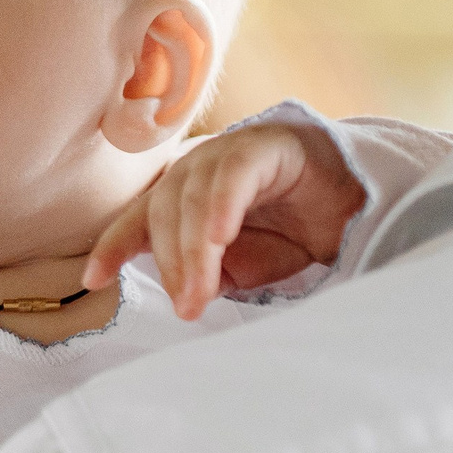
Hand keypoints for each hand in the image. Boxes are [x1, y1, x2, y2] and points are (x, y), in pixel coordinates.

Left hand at [84, 120, 367, 319]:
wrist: (359, 204)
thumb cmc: (296, 233)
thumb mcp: (244, 266)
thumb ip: (210, 274)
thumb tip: (182, 294)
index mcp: (184, 194)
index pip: (138, 219)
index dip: (113, 246)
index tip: (93, 280)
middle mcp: (197, 167)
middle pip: (163, 212)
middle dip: (171, 264)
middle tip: (187, 307)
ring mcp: (228, 151)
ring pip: (192, 197)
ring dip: (194, 250)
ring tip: (201, 293)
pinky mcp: (264, 145)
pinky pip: (232, 176)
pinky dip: (221, 208)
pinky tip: (220, 238)